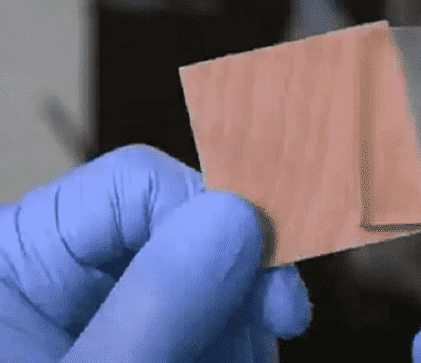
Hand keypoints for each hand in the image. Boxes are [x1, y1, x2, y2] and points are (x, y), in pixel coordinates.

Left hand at [0, 144, 312, 361]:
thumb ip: (153, 304)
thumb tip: (238, 216)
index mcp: (32, 257)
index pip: (137, 183)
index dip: (211, 212)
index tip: (267, 276)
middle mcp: (85, 273)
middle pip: (193, 228)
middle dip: (246, 275)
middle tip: (281, 318)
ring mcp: (133, 310)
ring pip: (224, 277)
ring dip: (250, 317)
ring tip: (245, 357)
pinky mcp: (169, 340)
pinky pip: (226, 317)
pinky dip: (244, 340)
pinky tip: (240, 359)